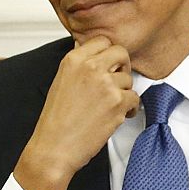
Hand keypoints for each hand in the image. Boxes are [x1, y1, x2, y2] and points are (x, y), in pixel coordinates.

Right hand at [13, 37, 139, 189]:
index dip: (107, 53)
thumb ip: (78, 65)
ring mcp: (105, 84)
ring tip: (110, 106)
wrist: (53, 149)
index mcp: (73, 60)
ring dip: (123, 92)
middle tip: (116, 81)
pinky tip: (116, 116)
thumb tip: (89, 50)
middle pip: (121, 52)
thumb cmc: (55, 122)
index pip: (102, 40)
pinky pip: (134, 98)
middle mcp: (90, 67)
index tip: (107, 65)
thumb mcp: (61, 83)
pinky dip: (129, 109)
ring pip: (129, 79)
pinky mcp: (117, 102)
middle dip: (122, 67)